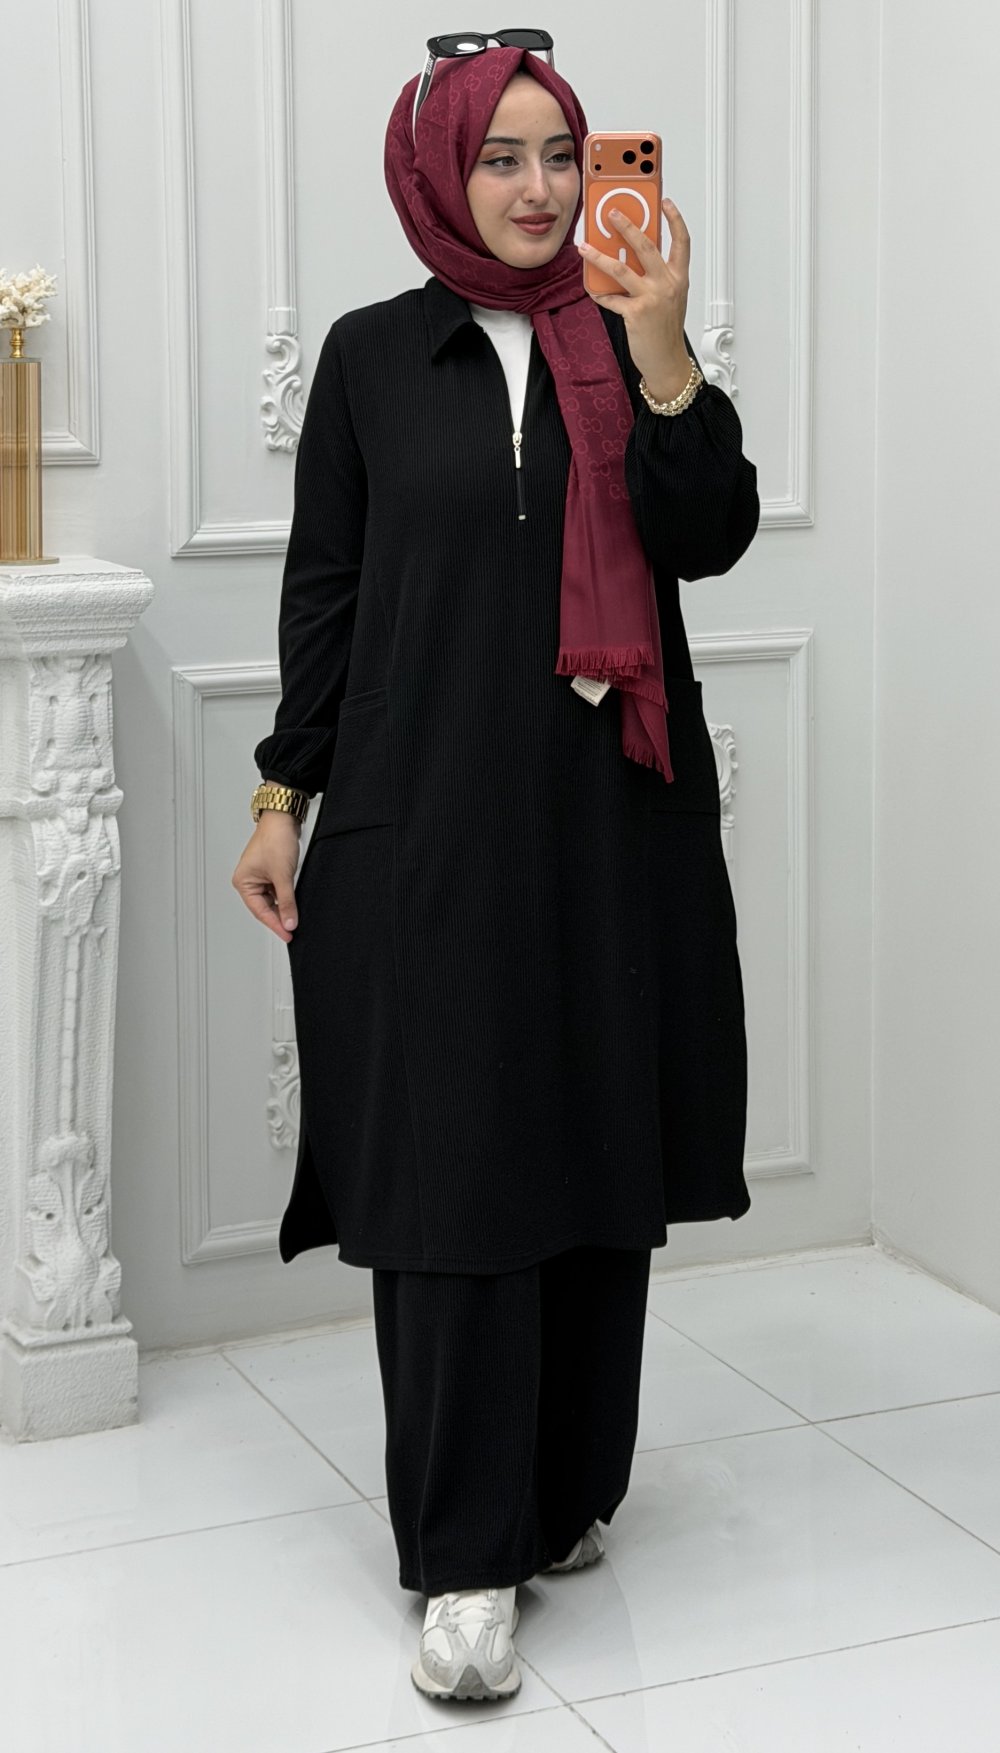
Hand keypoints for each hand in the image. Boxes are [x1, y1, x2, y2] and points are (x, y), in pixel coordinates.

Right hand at [232, 813, 302, 941]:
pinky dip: (285, 898)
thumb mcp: (283, 876)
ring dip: (283, 908)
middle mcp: (248, 880)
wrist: (284, 818)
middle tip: (292, 930)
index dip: (275, 925)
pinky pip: (277, 891)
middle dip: (279, 918)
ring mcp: (260, 876)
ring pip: (272, 900)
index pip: (259, 911)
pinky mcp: (270, 872)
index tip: (287, 935)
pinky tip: (293, 904)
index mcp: (243, 882)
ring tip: (294, 918)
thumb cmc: (275, 839)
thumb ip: (287, 902)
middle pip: (264, 907)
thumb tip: (289, 922)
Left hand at [578, 196, 691, 396]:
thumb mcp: (669, 298)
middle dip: (627, 226)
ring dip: (599, 256)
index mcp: (678, 278)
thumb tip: (632, 258)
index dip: (675, 220)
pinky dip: (599, 292)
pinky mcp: (636, 313)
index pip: (682, 242)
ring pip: (621, 268)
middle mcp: (667, 285)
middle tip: (612, 213)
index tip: (665, 203)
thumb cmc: (666, 331)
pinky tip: (591, 287)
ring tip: (584, 247)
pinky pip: (611, 297)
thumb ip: (656, 277)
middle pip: (646, 246)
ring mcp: (651, 298)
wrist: (667, 362)